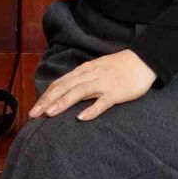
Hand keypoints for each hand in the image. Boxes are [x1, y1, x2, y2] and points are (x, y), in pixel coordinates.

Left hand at [29, 48, 156, 120]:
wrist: (143, 60)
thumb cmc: (119, 66)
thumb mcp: (96, 68)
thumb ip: (82, 78)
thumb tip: (66, 91)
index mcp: (84, 70)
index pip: (60, 82)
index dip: (46, 95)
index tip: (34, 107)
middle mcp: (90, 76)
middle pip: (65, 87)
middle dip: (48, 100)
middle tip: (34, 114)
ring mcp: (103, 84)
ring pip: (79, 92)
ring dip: (63, 102)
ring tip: (50, 113)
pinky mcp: (116, 93)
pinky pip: (102, 102)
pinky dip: (91, 110)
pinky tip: (81, 118)